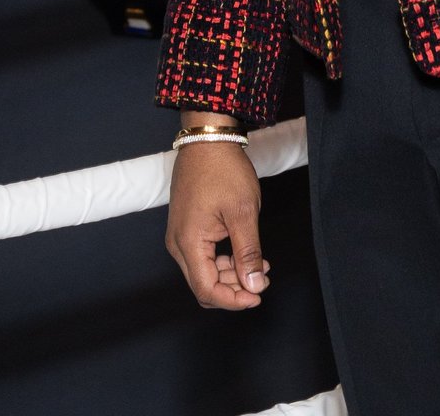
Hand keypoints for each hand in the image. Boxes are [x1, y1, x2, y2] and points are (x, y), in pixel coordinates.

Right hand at [165, 142, 270, 309]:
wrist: (208, 138)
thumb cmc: (223, 169)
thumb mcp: (243, 212)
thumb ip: (248, 253)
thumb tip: (254, 285)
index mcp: (188, 243)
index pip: (206, 290)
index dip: (233, 300)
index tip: (257, 295)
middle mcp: (178, 244)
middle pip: (203, 285)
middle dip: (234, 288)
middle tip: (262, 278)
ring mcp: (180, 235)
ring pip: (204, 272)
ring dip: (231, 274)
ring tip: (259, 264)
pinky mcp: (186, 227)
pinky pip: (202, 256)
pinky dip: (223, 260)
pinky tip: (244, 253)